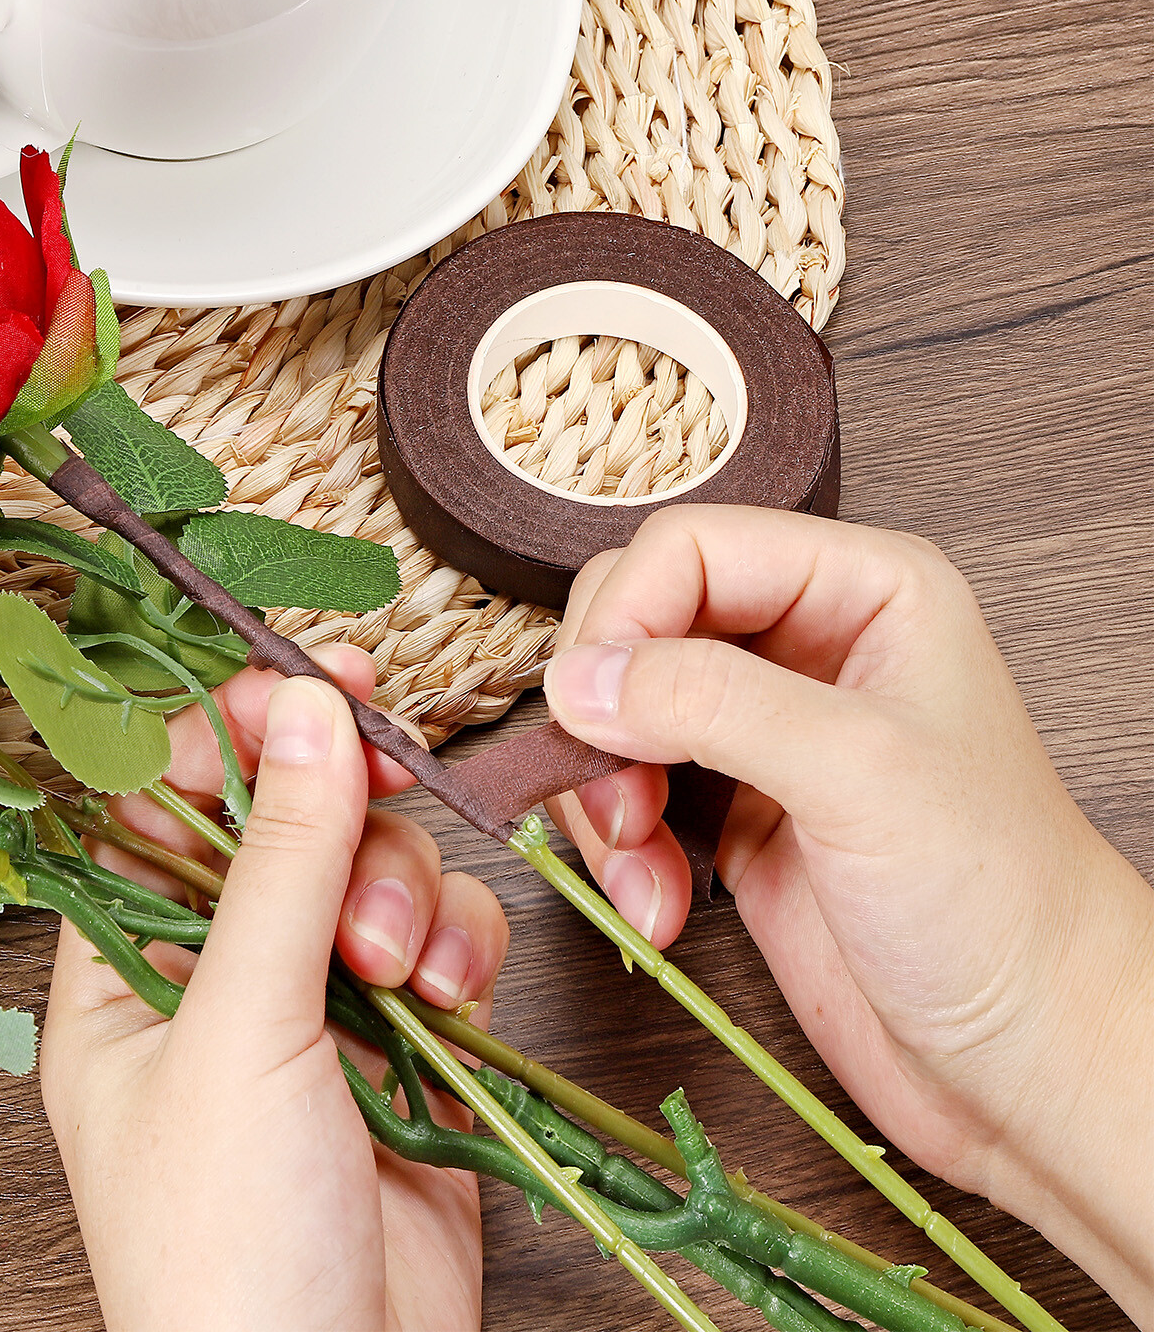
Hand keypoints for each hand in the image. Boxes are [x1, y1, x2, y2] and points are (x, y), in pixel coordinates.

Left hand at [41, 646, 509, 1330]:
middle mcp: (217, 974)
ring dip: (406, 892)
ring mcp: (316, 1005)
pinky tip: (451, 999)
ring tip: (403, 971)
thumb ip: (280, 860)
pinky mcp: (407, 1039)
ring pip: (376, 869)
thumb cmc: (228, 1248)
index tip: (309, 677)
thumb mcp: (241, 1030)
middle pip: (287, 817)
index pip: (165, 799)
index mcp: (126, 965)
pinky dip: (458, 946)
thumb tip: (303, 708)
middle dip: (342, 812)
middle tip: (379, 781)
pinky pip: (442, 934)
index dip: (232, 727)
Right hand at [540, 507, 1153, 1319]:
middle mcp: (805, 643)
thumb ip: (710, 702)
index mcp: (861, 590)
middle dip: (605, 710)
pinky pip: (624, 791)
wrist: (1027, 1058)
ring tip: (639, 865)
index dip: (627, 617)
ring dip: (602, 793)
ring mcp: (761, 730)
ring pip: (615, 709)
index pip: (689, 547)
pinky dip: (616, 847)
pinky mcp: (729, 809)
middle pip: (636, 620)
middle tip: (621, 794)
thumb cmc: (998, 904)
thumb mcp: (859, 774)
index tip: (593, 707)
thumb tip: (578, 677)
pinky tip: (657, 903)